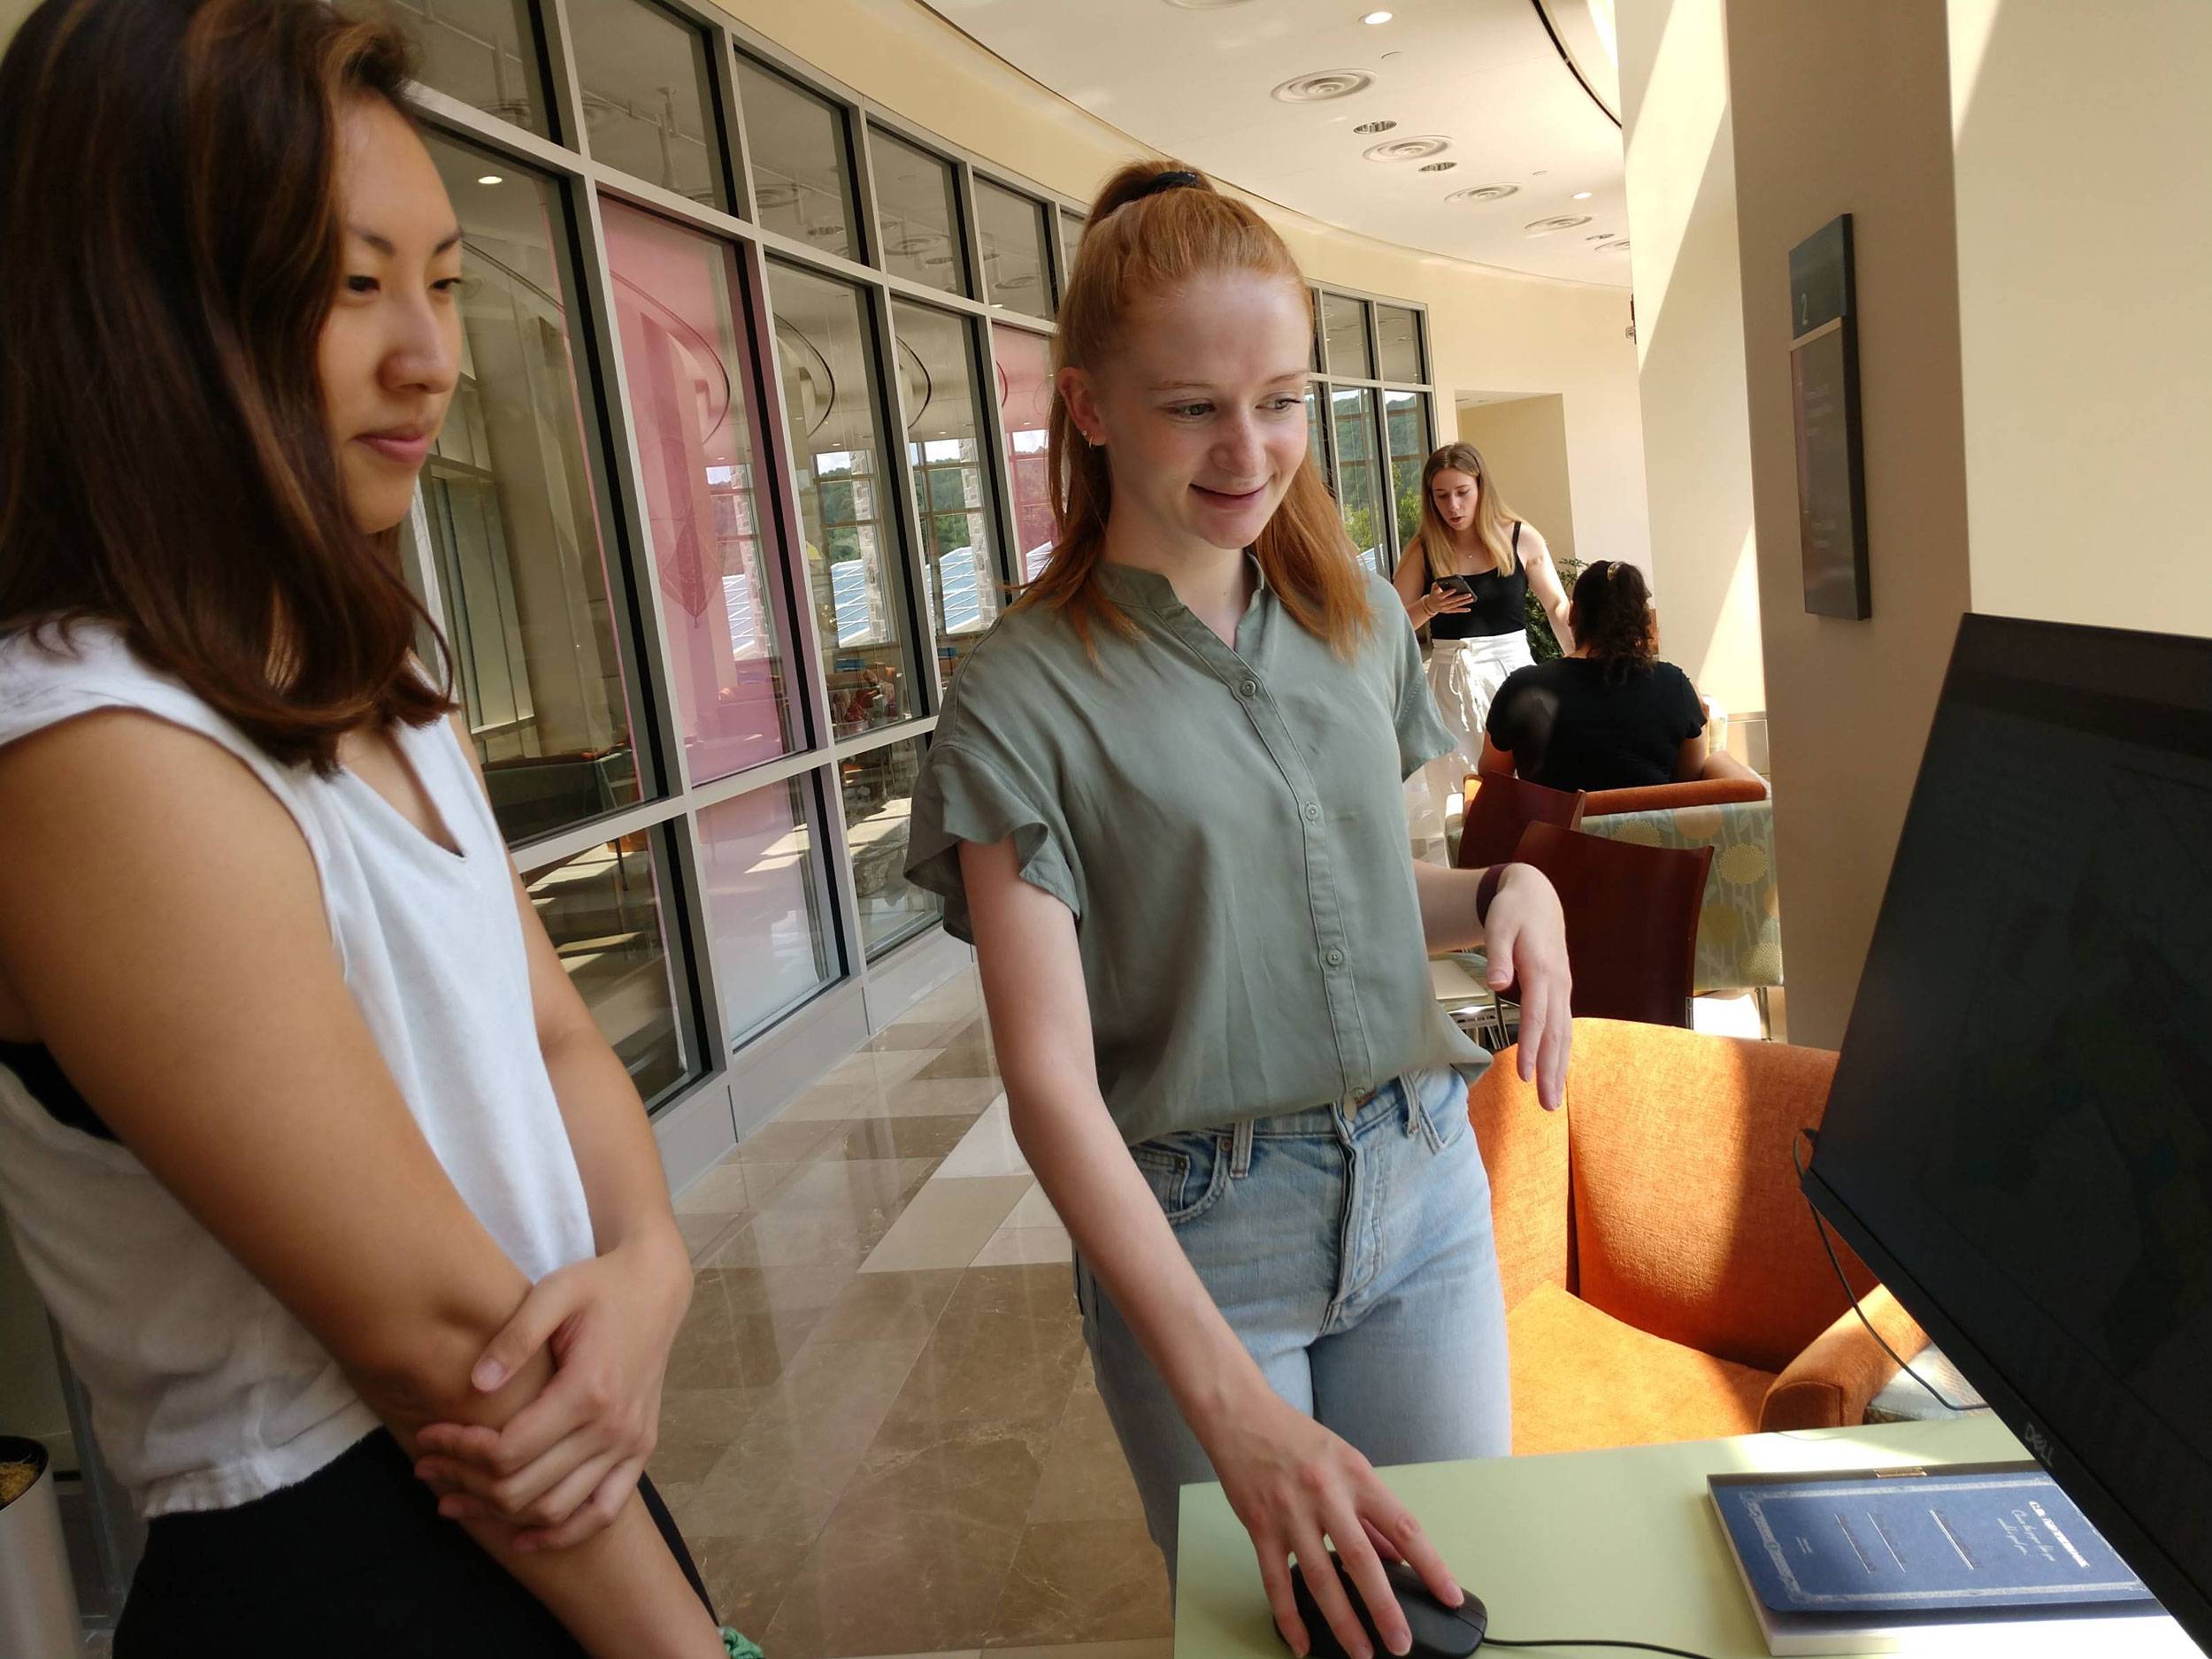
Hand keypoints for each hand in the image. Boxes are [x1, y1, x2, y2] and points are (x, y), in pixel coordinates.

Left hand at [413, 1231, 690, 1550]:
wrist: (656, 1289)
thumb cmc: (600, 1287)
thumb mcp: (555, 1292)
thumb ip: (515, 1337)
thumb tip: (474, 1384)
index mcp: (589, 1390)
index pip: (509, 1449)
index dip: (459, 1450)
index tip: (427, 1434)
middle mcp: (613, 1427)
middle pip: (524, 1487)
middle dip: (465, 1483)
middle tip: (426, 1468)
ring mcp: (630, 1445)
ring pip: (554, 1509)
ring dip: (498, 1515)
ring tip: (454, 1499)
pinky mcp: (639, 1451)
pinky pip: (601, 1512)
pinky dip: (561, 1534)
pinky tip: (521, 1537)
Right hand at [1205, 1389, 1462, 1658]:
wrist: (1241, 1416)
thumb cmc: (1296, 1437)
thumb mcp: (1345, 1462)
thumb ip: (1369, 1511)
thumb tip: (1397, 1556)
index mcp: (1356, 1476)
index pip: (1403, 1526)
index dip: (1430, 1564)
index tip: (1450, 1595)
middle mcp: (1326, 1495)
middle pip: (1361, 1560)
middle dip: (1384, 1608)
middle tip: (1401, 1642)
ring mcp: (1290, 1513)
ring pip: (1320, 1577)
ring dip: (1343, 1621)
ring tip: (1361, 1652)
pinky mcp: (1260, 1527)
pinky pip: (1276, 1581)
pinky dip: (1290, 1616)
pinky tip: (1302, 1642)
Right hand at [1423, 582, 1473, 619]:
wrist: (1430, 605)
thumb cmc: (1434, 593)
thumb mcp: (1434, 587)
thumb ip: (1438, 583)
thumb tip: (1445, 580)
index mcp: (1438, 596)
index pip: (1444, 594)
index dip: (1449, 592)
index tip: (1455, 589)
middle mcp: (1442, 603)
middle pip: (1453, 600)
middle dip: (1461, 597)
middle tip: (1469, 594)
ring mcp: (1446, 608)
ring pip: (1456, 605)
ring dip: (1464, 602)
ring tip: (1471, 599)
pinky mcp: (1448, 611)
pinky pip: (1456, 611)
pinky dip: (1462, 610)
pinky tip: (1469, 609)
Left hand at [1482, 864, 1571, 1108]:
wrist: (1537, 897)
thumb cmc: (1514, 911)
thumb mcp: (1499, 925)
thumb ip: (1498, 954)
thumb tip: (1497, 983)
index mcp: (1542, 970)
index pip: (1537, 1016)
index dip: (1531, 1047)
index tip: (1524, 1076)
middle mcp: (1558, 984)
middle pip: (1556, 1034)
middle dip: (1552, 1071)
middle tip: (1548, 1105)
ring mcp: (1563, 989)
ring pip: (1564, 1034)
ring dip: (1559, 1068)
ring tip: (1553, 1100)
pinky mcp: (1560, 991)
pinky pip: (1563, 1027)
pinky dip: (1561, 1052)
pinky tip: (1556, 1072)